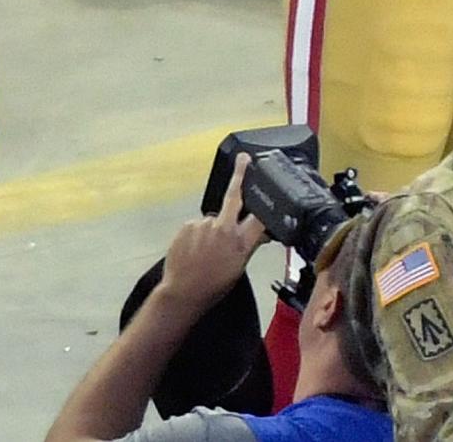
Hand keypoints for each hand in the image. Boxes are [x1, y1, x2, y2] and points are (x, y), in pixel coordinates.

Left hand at [155, 156, 267, 309]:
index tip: (270, 183)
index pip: (261, 214)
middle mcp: (223, 228)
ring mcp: (202, 226)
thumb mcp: (240, 267)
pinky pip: (196, 226)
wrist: (181, 293)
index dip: (268, 199)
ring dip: (211, 229)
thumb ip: (251, 244)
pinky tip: (194, 250)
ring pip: (212, 219)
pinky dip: (197, 234)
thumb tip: (264, 231)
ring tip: (205, 250)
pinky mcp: (186, 227)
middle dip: (240, 175)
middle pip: (234, 196)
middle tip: (244, 159)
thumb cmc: (213, 285)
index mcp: (241, 240)